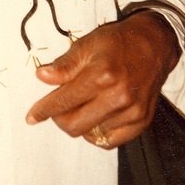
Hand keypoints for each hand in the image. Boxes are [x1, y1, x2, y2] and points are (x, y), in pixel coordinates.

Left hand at [25, 12, 179, 148]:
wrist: (153, 45)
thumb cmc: (116, 42)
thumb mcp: (87, 44)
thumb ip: (64, 65)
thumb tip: (41, 77)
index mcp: (101, 75)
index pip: (64, 101)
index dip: (43, 110)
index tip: (31, 117)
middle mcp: (118, 97)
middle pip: (75, 125)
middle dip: (59, 119)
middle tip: (56, 108)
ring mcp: (132, 112)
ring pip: (91, 134)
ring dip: (79, 123)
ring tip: (79, 106)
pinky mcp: (142, 121)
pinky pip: (111, 142)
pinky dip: (97, 135)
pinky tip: (93, 119)